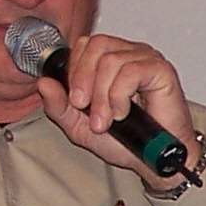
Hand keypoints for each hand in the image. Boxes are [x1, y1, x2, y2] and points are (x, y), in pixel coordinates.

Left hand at [33, 33, 197, 188]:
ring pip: (111, 60)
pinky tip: (123, 112)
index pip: (84, 44)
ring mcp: (146, 60)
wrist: (153, 161)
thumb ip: (59, 106)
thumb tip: (44, 83)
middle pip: (96, 45)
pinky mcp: (161, 71)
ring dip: (101, 95)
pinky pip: (131, 71)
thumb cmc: (126, 142)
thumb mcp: (80, 127)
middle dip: (83, 79)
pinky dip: (119, 95)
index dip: (74, 69)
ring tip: (106, 120)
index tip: (75, 100)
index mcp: (110, 61)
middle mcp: (129, 54)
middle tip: (84, 108)